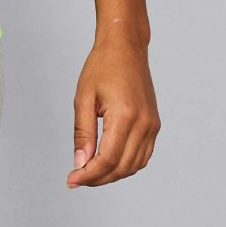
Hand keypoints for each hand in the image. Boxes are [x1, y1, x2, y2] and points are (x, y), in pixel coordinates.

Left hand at [67, 31, 160, 188]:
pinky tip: (108, 162)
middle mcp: (144, 124)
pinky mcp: (154, 125)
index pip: (107, 160)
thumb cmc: (102, 66)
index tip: (71, 180)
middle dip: (98, 178)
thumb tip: (80, 164)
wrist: (125, 46)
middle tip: (76, 178)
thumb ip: (83, 133)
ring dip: (112, 174)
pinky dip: (126, 164)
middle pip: (121, 167)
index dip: (88, 175)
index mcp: (125, 116)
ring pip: (134, 166)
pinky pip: (142, 155)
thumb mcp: (84, 97)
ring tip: (89, 172)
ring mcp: (152, 126)